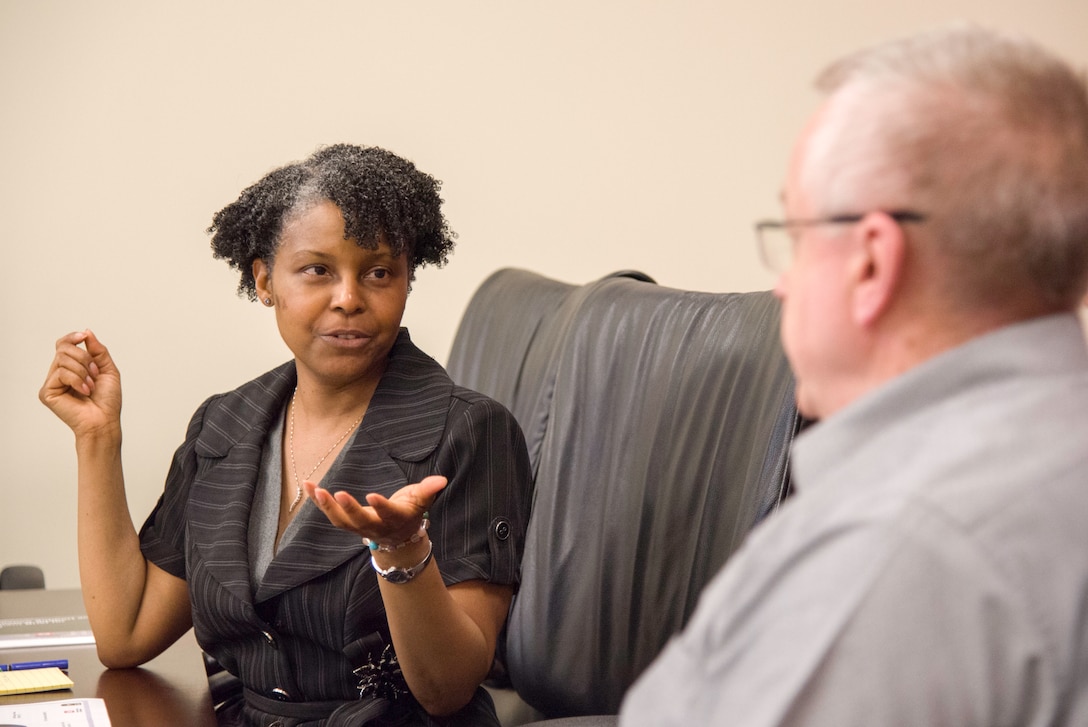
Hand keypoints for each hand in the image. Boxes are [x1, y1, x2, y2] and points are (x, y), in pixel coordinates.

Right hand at [38, 329, 122, 436]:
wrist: (104, 420)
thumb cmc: (107, 400)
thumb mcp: (108, 369)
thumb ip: (98, 351)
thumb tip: (86, 332)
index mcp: (72, 367)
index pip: (63, 345)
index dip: (71, 338)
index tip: (83, 336)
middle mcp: (60, 373)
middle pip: (63, 348)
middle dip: (84, 358)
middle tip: (95, 373)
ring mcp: (52, 383)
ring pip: (62, 359)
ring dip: (83, 371)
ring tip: (90, 386)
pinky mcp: (47, 392)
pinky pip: (60, 373)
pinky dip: (77, 380)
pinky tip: (84, 391)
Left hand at [305, 475, 447, 543]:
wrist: (397, 537)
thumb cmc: (409, 512)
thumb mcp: (420, 501)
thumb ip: (428, 490)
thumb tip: (441, 479)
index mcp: (394, 520)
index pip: (387, 514)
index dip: (381, 507)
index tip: (371, 496)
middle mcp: (374, 527)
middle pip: (359, 522)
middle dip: (348, 509)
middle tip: (337, 494)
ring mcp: (357, 527)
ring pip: (340, 522)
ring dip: (327, 507)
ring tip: (316, 490)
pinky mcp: (346, 522)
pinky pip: (329, 513)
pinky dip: (317, 501)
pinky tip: (307, 485)